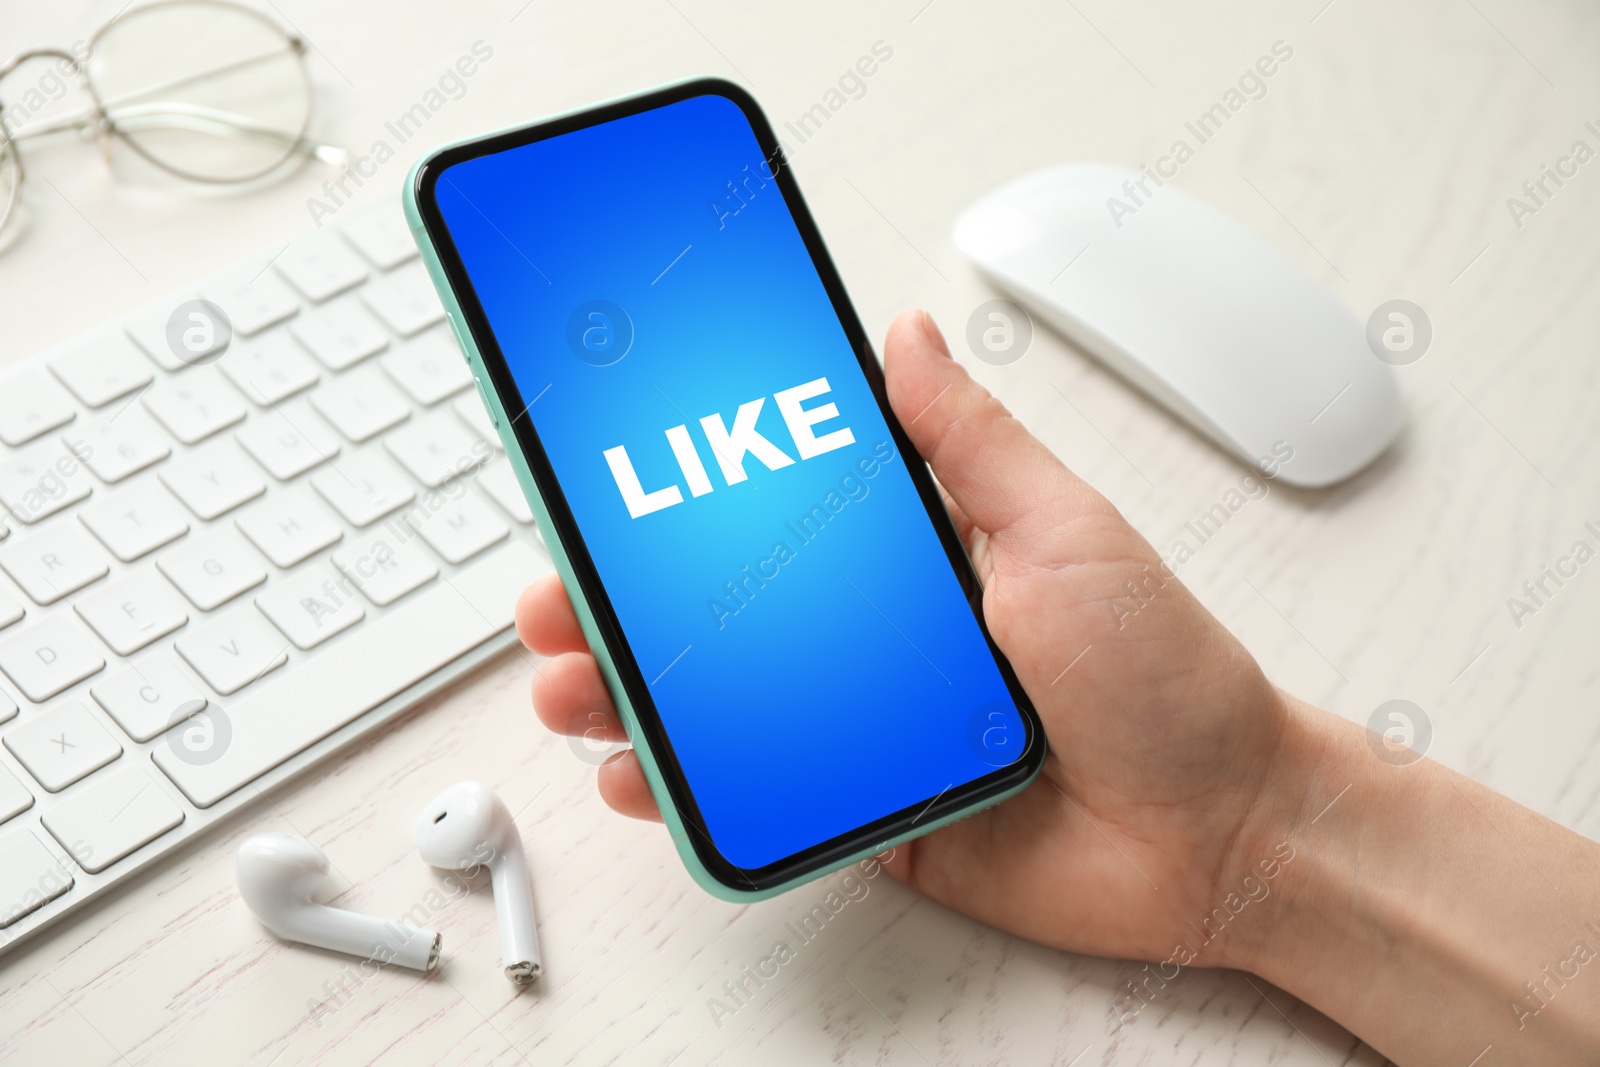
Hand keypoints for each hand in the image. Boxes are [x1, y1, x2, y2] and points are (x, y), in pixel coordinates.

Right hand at [515, 309, 1300, 967]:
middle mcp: (877, 638)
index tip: (613, 481)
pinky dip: (691, 793)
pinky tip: (640, 776)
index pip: (776, 513)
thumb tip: (903, 336)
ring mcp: (866, 728)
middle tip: (564, 593)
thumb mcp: (1065, 529)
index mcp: (916, 557)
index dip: (688, 500)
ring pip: (722, 706)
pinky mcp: (871, 811)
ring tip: (575, 682)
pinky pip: (762, 799)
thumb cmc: (1164, 675)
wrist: (1217, 831)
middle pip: (725, 612)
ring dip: (632, 692)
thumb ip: (969, 442)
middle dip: (626, 602)